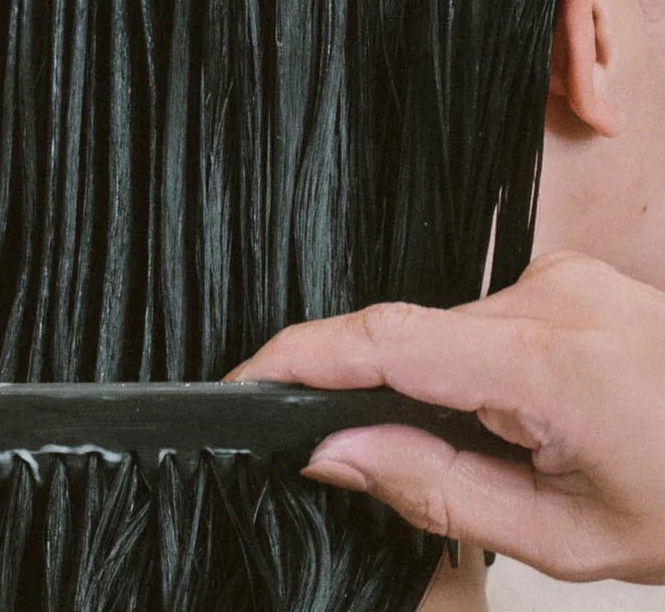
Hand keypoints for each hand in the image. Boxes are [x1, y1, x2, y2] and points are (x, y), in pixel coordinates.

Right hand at [224, 251, 664, 583]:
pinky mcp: (562, 277)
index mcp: (551, 362)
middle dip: (376, 395)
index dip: (302, 354)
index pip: (389, 339)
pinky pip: (478, 319)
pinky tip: (509, 411)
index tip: (248, 377)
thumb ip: (433, 488)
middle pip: (411, 336)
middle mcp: (550, 295)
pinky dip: (465, 367)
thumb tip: (334, 451)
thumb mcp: (560, 535)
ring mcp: (559, 277)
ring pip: (443, 331)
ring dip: (433, 386)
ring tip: (493, 444)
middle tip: (385, 457)